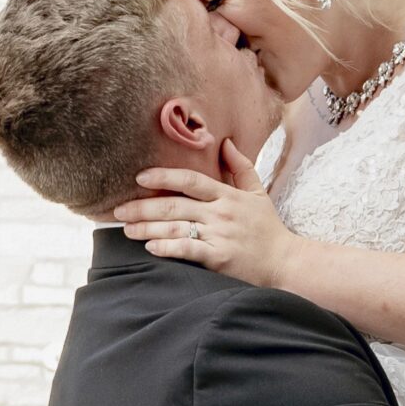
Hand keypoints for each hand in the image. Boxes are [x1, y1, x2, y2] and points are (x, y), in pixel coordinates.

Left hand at [116, 139, 299, 288]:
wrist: (285, 262)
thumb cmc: (268, 228)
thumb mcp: (258, 192)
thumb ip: (241, 167)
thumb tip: (225, 142)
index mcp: (227, 195)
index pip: (190, 181)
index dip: (164, 177)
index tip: (140, 178)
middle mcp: (221, 213)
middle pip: (175, 206)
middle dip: (143, 206)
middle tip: (119, 209)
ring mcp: (220, 235)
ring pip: (176, 228)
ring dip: (147, 228)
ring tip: (126, 229)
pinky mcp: (220, 258)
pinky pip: (188, 250)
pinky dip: (168, 247)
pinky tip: (150, 246)